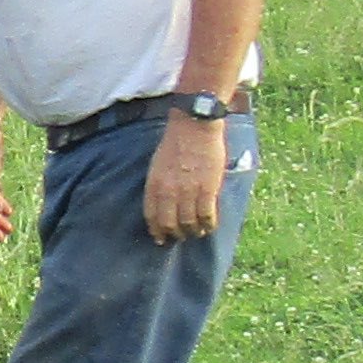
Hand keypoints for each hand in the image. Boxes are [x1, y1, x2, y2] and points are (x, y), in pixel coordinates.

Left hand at [143, 115, 229, 240]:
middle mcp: (168, 191)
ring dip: (193, 232)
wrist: (194, 124)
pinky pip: (207, 216)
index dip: (157, 231)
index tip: (161, 238)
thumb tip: (163, 203)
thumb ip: (159, 184)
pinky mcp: (207, 189)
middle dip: (175, 234)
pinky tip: (210, 226)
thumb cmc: (176, 141)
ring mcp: (188, 191)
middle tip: (182, 237)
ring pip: (189, 224)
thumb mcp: (157, 164)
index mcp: (154, 184)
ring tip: (197, 232)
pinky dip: (208, 225)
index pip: (151, 216)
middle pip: (170, 224)